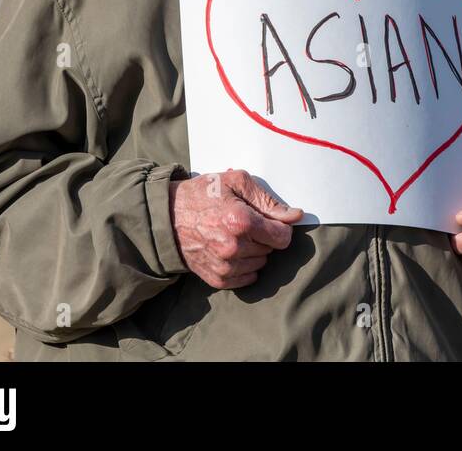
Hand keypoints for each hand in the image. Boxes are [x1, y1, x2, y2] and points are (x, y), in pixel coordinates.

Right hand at [169, 168, 303, 289]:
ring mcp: (224, 265)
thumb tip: (295, 216)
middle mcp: (233, 247)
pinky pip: (246, 278)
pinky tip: (232, 250)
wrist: (166, 217)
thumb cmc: (203, 194)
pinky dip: (244, 266)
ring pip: (260, 264)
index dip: (280, 227)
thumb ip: (268, 201)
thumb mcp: (236, 182)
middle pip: (270, 250)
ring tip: (234, 235)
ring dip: (254, 251)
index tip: (269, 220)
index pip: (282, 237)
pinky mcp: (216, 278)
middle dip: (263, 237)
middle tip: (244, 223)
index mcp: (240, 221)